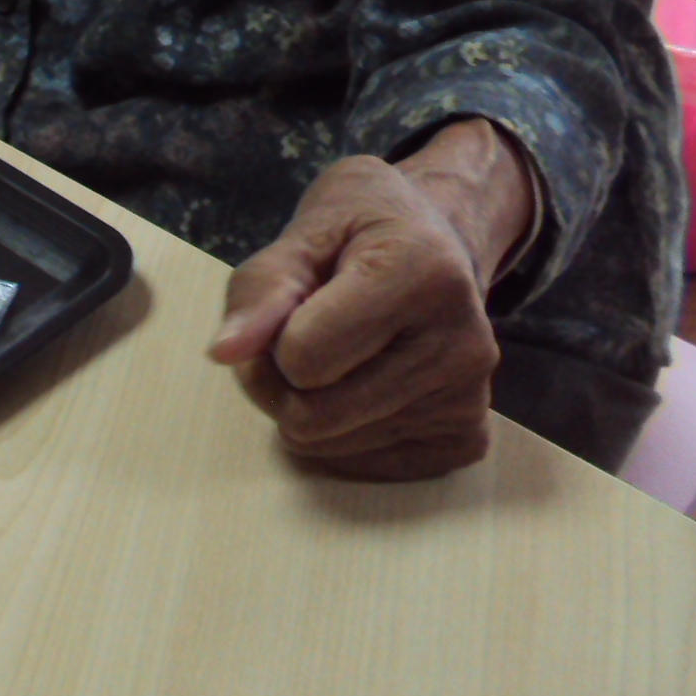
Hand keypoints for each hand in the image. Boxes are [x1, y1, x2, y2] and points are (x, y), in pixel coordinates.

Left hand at [207, 120, 533, 480]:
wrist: (439, 241)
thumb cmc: (363, 230)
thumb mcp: (305, 232)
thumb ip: (260, 290)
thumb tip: (225, 353)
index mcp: (424, 276)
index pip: (303, 357)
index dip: (272, 337)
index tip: (291, 303)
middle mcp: (462, 344)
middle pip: (313, 415)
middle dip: (278, 382)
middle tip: (289, 339)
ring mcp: (471, 399)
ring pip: (332, 445)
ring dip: (306, 406)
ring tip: (332, 353)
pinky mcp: (468, 439)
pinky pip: (364, 466)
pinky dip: (341, 431)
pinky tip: (364, 381)